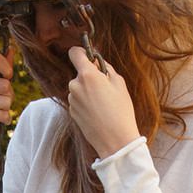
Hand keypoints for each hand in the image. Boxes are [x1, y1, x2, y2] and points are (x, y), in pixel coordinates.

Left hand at [66, 45, 142, 160]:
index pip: (74, 53)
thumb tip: (96, 61)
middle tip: (106, 88)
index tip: (89, 57)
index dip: (82, 52)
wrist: (115, 140)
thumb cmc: (120, 111)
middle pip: (79, 72)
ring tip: (103, 103)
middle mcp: (75, 85)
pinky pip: (78, 100)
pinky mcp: (71, 112)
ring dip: (88, 90)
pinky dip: (85, 102)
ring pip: (79, 87)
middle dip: (90, 76)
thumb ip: (105, 68)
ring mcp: (71, 100)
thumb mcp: (119, 83)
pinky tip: (98, 112)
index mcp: (87, 75)